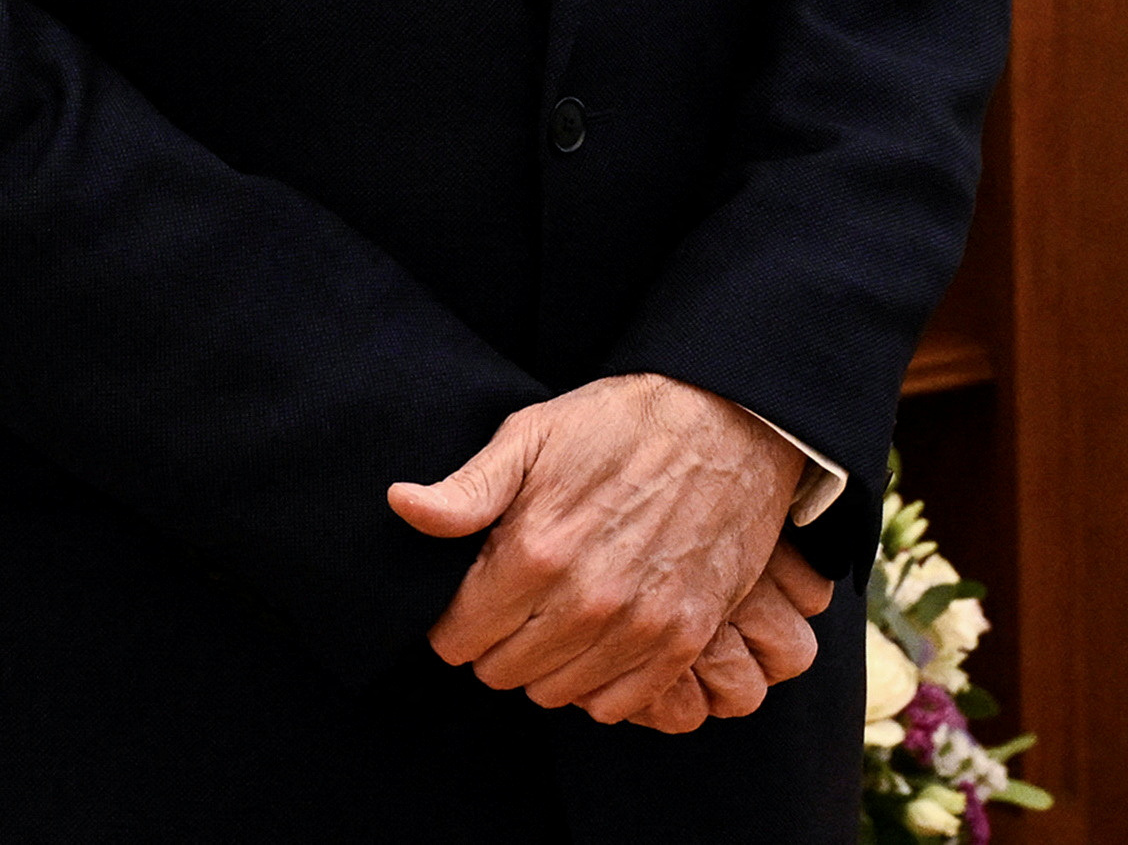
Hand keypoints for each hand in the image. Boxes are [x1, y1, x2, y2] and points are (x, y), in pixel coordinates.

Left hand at [386, 374, 804, 726]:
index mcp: (536, 549)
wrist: (727, 424)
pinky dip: (598, 685)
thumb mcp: (533, 435)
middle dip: (493, 646)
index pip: (458, 636)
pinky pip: (618, 704)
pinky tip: (596, 643)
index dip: (452, 622)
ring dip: (543, 667)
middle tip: (510, 609)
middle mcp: (585, 599)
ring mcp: (639, 625)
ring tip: (552, 622)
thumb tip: (400, 506)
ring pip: (555, 692)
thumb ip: (466, 488)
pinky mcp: (684, 638)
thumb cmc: (621, 424)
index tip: (468, 601)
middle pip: (502, 672)